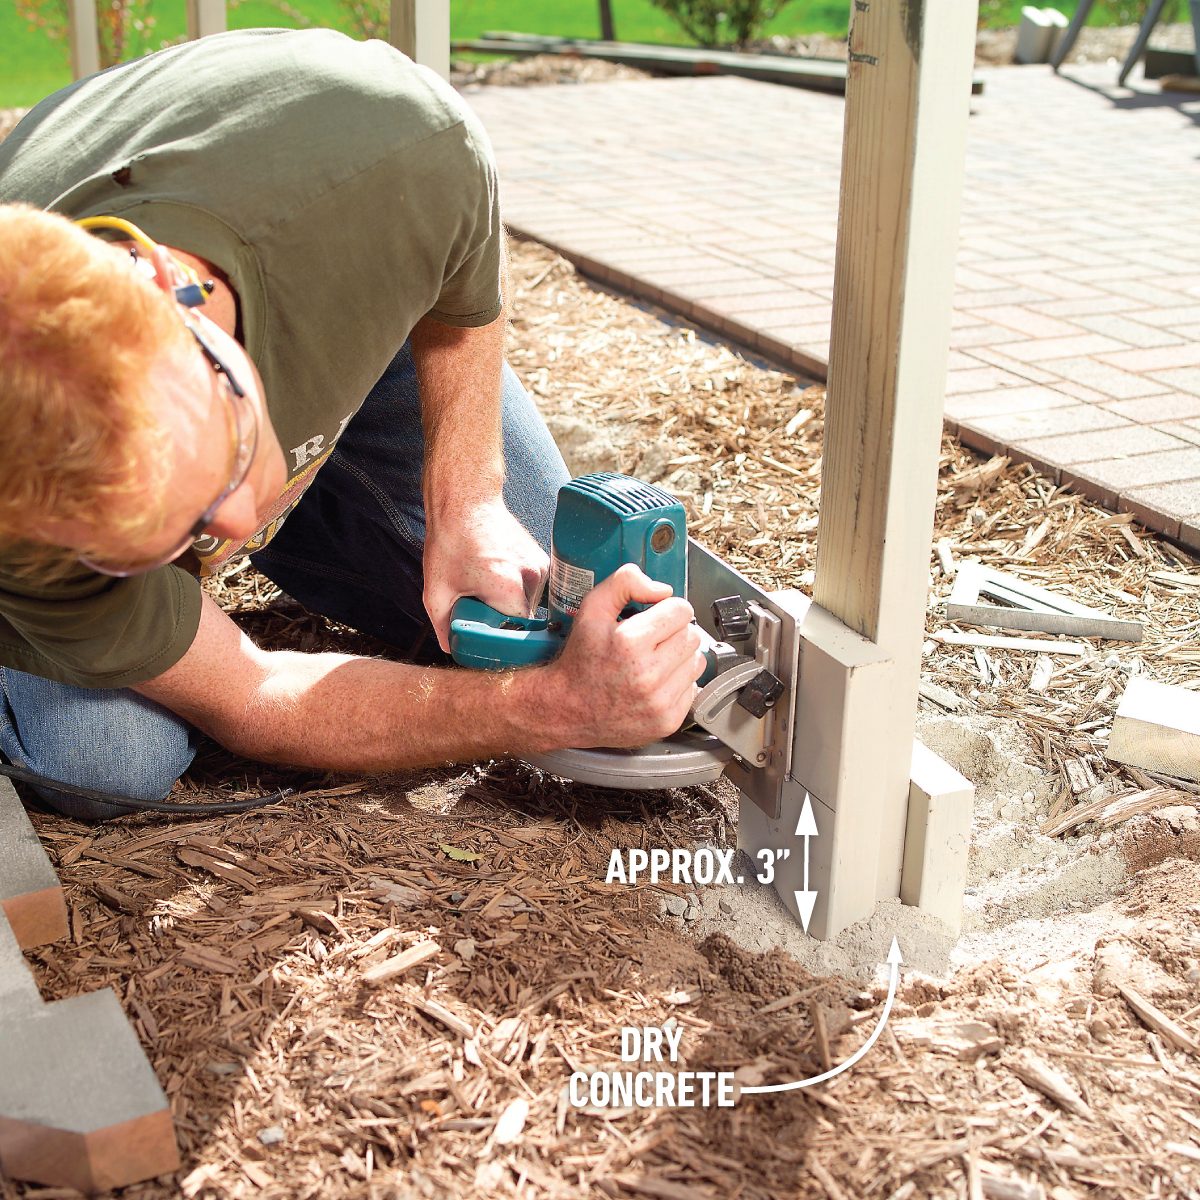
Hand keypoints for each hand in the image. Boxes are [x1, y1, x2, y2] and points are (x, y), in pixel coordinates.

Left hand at [423, 497, 548, 652]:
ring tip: (487, 586)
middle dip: (503, 619)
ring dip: (511, 603)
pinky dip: (517, 588)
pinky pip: (533, 587)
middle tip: (480, 607)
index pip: (515, 631)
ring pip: (530, 603)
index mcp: (508, 588)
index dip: (500, 637)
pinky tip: (497, 575)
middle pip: (523, 618)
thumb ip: (443, 625)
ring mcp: (541, 566)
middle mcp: (531, 577)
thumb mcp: (437, 589)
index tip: (486, 636)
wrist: (467, 502)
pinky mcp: (542, 558)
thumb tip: (451, 647)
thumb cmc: (451, 542)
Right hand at [542, 563, 705, 747]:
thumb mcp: (591, 609)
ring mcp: (659, 702)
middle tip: (652, 641)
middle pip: (692, 635)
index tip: (655, 618)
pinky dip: (678, 682)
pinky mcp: (667, 721)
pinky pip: (692, 688)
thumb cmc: (581, 660)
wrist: (568, 709)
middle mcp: (647, 674)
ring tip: (654, 661)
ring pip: (697, 661)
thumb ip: (624, 583)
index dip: (668, 609)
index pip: (681, 611)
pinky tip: (655, 683)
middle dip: (674, 633)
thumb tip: (662, 589)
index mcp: (630, 643)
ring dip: (680, 657)